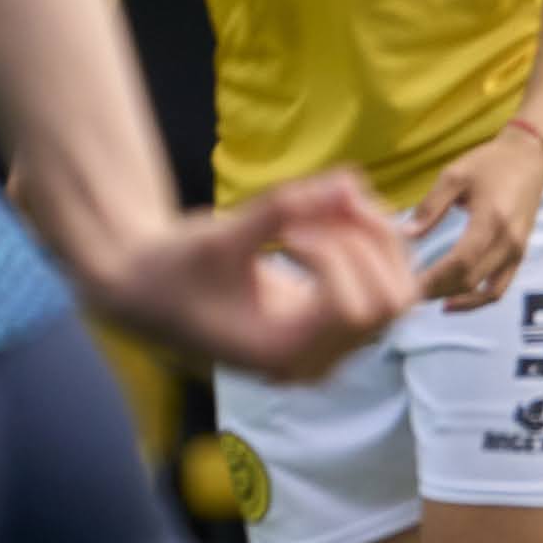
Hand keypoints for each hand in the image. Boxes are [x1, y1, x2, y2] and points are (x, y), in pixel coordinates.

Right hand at [77, 173, 419, 383]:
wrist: (143, 290)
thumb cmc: (170, 268)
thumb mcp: (219, 236)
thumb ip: (283, 209)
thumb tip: (350, 180)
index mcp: (281, 354)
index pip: (354, 309)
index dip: (336, 256)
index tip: (290, 232)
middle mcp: (313, 361)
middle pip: (392, 303)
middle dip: (370, 242)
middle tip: (324, 205)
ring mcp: (328, 348)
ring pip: (399, 293)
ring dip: (375, 238)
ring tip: (326, 204)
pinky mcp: (331, 327)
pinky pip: (382, 286)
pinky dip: (368, 244)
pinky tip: (326, 215)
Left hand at [413, 124, 542, 311]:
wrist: (529, 158)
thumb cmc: (489, 163)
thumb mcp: (455, 175)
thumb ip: (430, 207)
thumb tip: (404, 236)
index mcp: (492, 219)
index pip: (460, 262)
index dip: (432, 278)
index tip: (406, 284)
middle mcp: (509, 241)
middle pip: (470, 280)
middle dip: (437, 290)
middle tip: (406, 292)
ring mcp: (517, 251)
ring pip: (485, 291)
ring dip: (455, 298)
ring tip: (427, 297)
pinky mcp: (519, 255)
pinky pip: (499, 288)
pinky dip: (476, 300)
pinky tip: (452, 300)